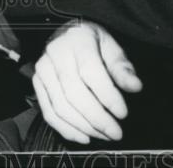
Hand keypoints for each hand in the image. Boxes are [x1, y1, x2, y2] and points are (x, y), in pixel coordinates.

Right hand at [32, 21, 142, 144]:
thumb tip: (135, 86)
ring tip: (104, 135)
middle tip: (116, 132)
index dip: (107, 96)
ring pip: (60, 106)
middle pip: (73, 93)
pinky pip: (49, 113)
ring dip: (84, 127)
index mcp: (77, 39)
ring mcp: (43, 69)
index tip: (123, 113)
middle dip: (96, 118)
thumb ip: (122, 67)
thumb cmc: (93, 43)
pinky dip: (67, 129)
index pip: (90, 72)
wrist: (68, 35)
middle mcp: (55, 52)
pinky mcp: (37, 84)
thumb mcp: (111, 46)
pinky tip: (85, 136)